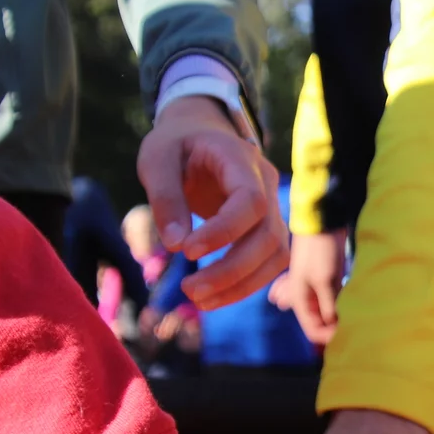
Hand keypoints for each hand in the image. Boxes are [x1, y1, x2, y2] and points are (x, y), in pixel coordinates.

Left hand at [137, 96, 287, 310]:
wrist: (200, 133)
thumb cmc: (176, 145)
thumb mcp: (157, 160)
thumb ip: (165, 198)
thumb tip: (175, 244)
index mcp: (240, 159)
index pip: (251, 202)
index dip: (225, 231)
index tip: (187, 252)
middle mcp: (266, 183)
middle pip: (269, 236)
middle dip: (232, 271)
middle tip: (189, 290)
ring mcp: (273, 206)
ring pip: (276, 255)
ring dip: (241, 285)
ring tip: (198, 299)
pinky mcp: (268, 227)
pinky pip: (269, 263)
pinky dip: (244, 285)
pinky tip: (212, 296)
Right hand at [271, 230, 345, 345]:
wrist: (324, 222)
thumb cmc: (320, 250)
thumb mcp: (325, 280)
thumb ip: (329, 306)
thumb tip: (335, 327)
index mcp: (300, 301)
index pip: (313, 331)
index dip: (329, 336)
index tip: (348, 333)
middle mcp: (307, 299)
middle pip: (321, 325)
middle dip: (335, 329)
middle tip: (356, 326)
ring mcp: (318, 291)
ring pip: (330, 315)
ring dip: (341, 318)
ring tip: (358, 317)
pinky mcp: (330, 282)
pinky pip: (336, 303)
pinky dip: (344, 307)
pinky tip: (354, 306)